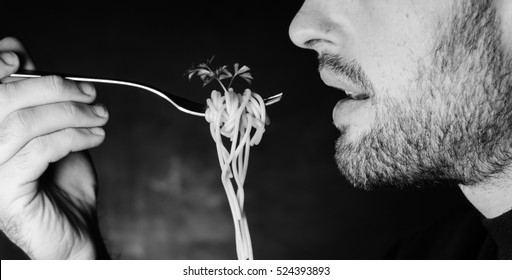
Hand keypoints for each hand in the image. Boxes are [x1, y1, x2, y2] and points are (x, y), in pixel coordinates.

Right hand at [0, 37, 109, 258]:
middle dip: (50, 86)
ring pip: (23, 123)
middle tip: (89, 92)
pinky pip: (38, 150)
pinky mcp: (4, 193)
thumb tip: (26, 60)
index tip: (24, 56)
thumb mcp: (52, 134)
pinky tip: (96, 137)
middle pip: (2, 100)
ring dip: (71, 112)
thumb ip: (39, 102)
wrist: (74, 233)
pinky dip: (74, 136)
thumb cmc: (62, 185)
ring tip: (100, 116)